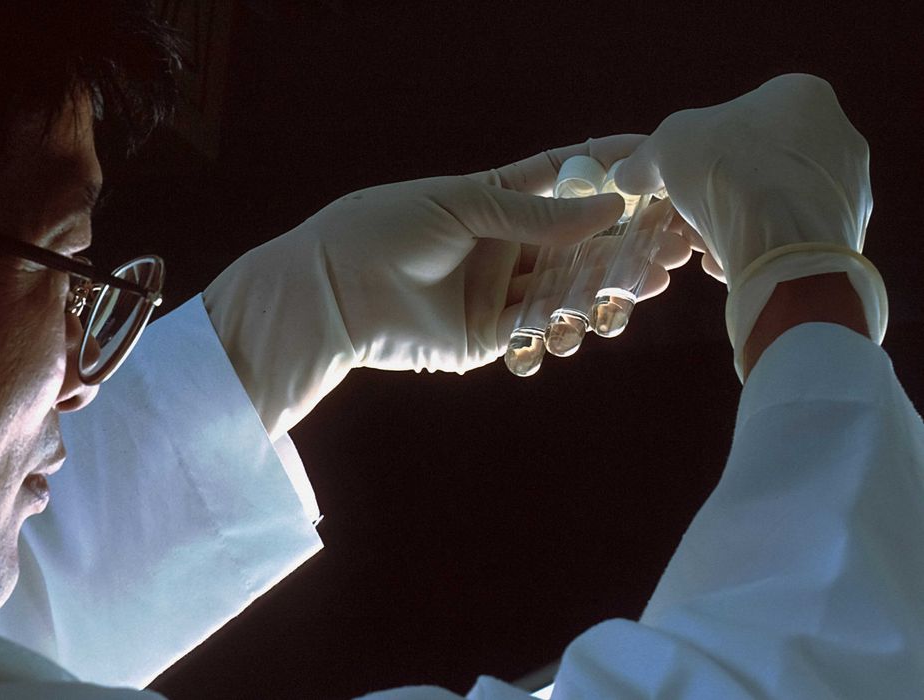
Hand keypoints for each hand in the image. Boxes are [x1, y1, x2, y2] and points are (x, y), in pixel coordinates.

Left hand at [204, 135, 690, 439]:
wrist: (333, 290)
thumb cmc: (386, 228)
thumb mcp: (464, 205)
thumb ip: (536, 214)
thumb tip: (612, 207)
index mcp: (499, 200)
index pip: (568, 181)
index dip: (612, 174)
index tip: (658, 166)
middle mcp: (507, 247)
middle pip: (581, 246)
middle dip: (625, 248)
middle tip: (670, 252)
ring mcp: (499, 294)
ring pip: (568, 293)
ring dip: (604, 294)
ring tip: (636, 292)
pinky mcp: (487, 339)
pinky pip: (536, 336)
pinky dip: (558, 335)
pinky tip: (572, 331)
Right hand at [614, 73, 886, 378]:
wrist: (785, 238)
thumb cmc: (728, 169)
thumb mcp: (669, 145)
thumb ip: (647, 157)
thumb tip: (626, 173)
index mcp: (802, 96)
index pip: (742, 119)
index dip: (700, 151)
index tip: (676, 179)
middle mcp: (837, 134)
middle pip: (757, 165)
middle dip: (717, 193)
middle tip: (686, 218)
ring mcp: (851, 188)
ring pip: (774, 205)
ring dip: (735, 223)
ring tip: (705, 246)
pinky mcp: (847, 233)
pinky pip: (791, 238)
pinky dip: (760, 248)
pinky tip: (732, 262)